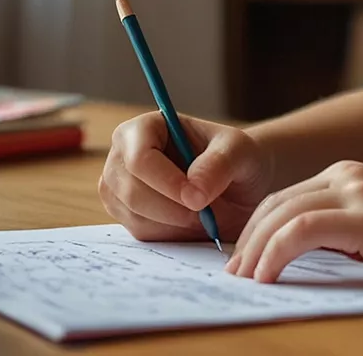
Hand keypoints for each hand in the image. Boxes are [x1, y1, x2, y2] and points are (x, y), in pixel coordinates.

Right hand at [99, 111, 272, 241]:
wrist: (241, 187)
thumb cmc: (237, 158)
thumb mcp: (240, 151)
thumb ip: (220, 163)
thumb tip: (193, 192)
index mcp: (145, 128)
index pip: (138, 158)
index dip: (166, 181)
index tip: (198, 198)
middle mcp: (124, 156)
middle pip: (131, 191)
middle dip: (174, 208)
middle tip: (207, 211)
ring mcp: (121, 188)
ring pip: (134, 216)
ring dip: (175, 223)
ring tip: (204, 213)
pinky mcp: (127, 216)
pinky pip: (142, 234)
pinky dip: (172, 235)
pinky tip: (193, 222)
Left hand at [225, 160, 362, 284]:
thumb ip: (348, 230)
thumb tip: (308, 256)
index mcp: (350, 175)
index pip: (285, 198)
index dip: (257, 230)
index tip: (244, 260)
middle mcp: (347, 175)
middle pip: (274, 203)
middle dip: (246, 240)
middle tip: (233, 273)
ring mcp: (355, 192)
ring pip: (281, 214)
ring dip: (254, 249)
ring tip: (243, 279)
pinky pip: (301, 231)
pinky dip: (275, 253)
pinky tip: (266, 276)